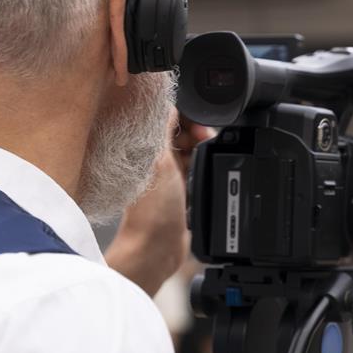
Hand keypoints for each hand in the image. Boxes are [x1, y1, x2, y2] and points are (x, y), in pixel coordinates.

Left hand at [105, 113, 212, 296]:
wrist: (156, 248)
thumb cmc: (152, 211)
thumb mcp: (161, 161)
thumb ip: (164, 130)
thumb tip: (170, 104)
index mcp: (145, 149)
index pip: (169, 119)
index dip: (188, 117)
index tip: (200, 125)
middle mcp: (155, 161)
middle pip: (183, 133)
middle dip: (198, 133)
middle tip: (207, 141)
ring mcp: (167, 177)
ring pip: (191, 152)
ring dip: (203, 152)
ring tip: (207, 159)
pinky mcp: (179, 192)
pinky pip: (196, 172)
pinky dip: (204, 170)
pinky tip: (205, 176)